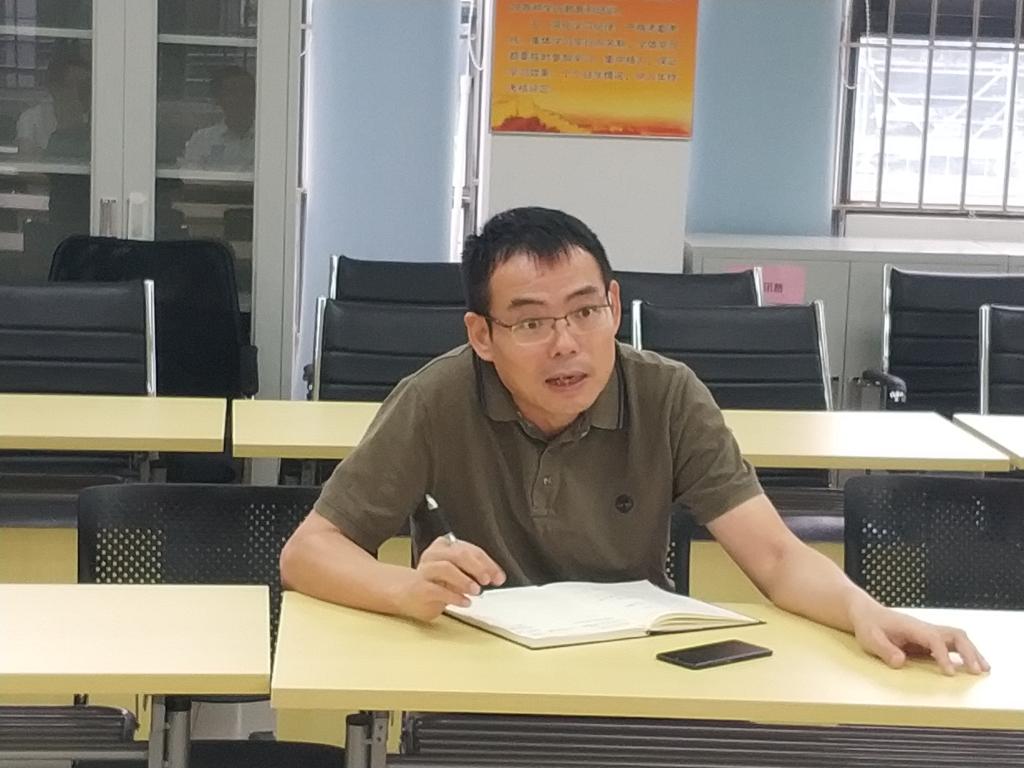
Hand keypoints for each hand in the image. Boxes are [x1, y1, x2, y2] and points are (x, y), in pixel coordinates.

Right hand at [389, 538, 505, 622]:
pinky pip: (437, 589)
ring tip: (476, 591)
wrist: (405, 593)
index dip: (487, 563)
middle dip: (477, 568)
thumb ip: (473, 571)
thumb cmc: (434, 582)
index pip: (469, 549)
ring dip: (464, 580)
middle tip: (487, 580)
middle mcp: (433, 555)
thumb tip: (495, 576)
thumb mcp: (456, 573)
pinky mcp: (419, 588)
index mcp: (444, 546)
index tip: (498, 577)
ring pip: (446, 568)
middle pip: (458, 554)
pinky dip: (454, 596)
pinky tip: (465, 602)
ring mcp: (424, 571)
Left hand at [850, 601, 989, 674]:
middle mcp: (923, 627)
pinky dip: (964, 653)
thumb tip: (901, 662)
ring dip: (971, 651)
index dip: (943, 655)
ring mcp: (927, 632)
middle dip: (968, 651)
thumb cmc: (868, 625)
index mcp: (911, 627)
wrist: (866, 613)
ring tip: (983, 669)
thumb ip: (884, 649)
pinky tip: (971, 665)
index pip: (933, 639)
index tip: (950, 672)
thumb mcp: (870, 638)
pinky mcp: (928, 638)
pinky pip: (951, 643)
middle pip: (954, 634)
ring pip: (957, 637)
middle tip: (977, 671)